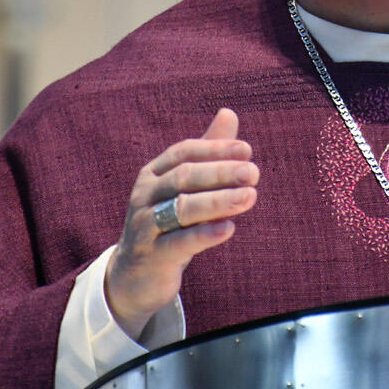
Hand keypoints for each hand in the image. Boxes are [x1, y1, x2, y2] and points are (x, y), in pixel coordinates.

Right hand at [104, 108, 258, 338]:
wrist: (135, 275)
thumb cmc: (167, 223)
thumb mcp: (184, 188)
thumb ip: (207, 154)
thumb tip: (229, 113)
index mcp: (153, 173)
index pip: (183, 152)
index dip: (215, 149)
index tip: (247, 150)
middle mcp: (144, 195)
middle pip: (184, 177)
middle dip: (220, 172)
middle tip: (253, 172)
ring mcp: (144, 226)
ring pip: (182, 208)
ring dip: (218, 201)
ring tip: (250, 197)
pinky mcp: (151, 256)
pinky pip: (179, 243)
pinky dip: (204, 234)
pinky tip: (229, 228)